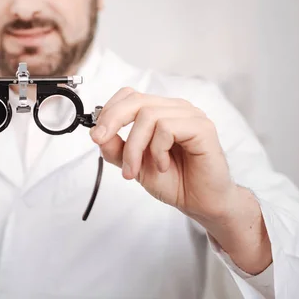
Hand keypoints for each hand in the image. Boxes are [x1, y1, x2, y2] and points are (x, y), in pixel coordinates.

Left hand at [90, 87, 271, 274]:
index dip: (109, 111)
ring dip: (134, 146)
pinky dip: (157, 150)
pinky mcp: (202, 128)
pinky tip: (164, 165)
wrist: (201, 203)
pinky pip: (167, 127)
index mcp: (160, 112)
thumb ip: (116, 149)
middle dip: (113, 121)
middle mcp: (175, 109)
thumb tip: (97, 133)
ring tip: (136, 169)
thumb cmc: (174, 181)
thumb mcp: (135, 165)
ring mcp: (190, 115)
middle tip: (101, 142)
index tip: (97, 134)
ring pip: (148, 115)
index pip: (129, 95)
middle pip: (136, 100)